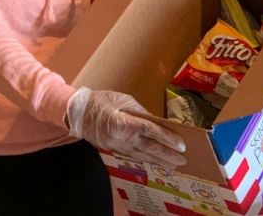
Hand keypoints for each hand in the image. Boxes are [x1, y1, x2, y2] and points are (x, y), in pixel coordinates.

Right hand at [66, 87, 185, 166]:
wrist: (78, 114)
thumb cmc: (100, 101)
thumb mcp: (122, 99)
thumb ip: (140, 111)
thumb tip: (155, 120)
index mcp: (124, 122)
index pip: (151, 131)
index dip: (167, 138)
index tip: (180, 144)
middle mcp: (122, 138)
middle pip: (150, 148)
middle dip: (168, 154)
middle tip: (183, 159)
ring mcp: (119, 146)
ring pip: (144, 155)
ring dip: (160, 161)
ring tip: (175, 165)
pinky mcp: (116, 149)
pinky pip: (135, 156)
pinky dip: (148, 159)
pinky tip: (156, 161)